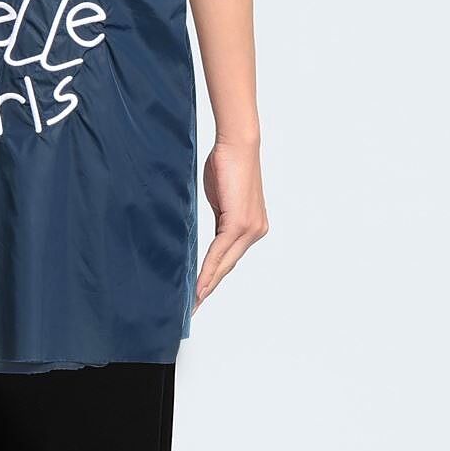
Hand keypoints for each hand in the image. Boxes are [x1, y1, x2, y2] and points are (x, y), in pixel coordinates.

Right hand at [195, 137, 267, 306]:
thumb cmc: (227, 164)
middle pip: (228, 266)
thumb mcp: (220, 200)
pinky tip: (198, 284)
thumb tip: (210, 238)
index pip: (230, 258)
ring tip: (193, 300)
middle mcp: (256, 231)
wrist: (237, 145)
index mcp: (253, 226)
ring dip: (207, 284)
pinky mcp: (240, 224)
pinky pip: (220, 253)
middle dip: (210, 287)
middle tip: (194, 306)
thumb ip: (219, 222)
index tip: (200, 293)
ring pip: (224, 264)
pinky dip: (208, 270)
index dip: (215, 277)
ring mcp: (250, 229)